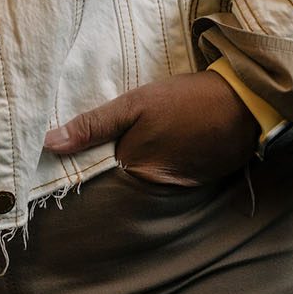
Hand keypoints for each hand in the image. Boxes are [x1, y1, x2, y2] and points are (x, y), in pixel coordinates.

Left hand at [43, 71, 258, 186]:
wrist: (243, 107)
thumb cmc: (185, 100)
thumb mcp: (136, 103)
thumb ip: (93, 125)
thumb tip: (48, 143)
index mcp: (132, 171)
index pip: (90, 177)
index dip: (73, 166)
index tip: (54, 156)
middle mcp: (149, 192)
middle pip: (111, 185)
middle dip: (96, 172)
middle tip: (76, 150)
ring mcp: (171, 193)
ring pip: (132, 187)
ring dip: (121, 173)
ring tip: (106, 152)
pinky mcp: (187, 188)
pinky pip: (154, 185)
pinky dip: (145, 172)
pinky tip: (142, 153)